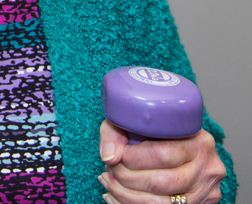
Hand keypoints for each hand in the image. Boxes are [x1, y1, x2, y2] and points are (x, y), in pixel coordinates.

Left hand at [98, 119, 225, 203]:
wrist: (181, 145)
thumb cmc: (158, 133)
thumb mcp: (137, 121)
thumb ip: (117, 133)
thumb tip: (110, 157)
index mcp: (198, 142)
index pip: (161, 155)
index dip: (132, 159)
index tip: (118, 156)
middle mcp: (208, 169)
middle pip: (161, 183)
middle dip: (127, 178)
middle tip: (110, 170)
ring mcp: (206, 192)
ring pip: (161, 203)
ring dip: (125, 195)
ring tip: (108, 183)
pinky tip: (115, 196)